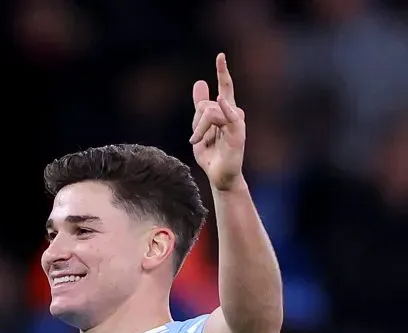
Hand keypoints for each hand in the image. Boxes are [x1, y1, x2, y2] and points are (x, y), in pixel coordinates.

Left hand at [190, 53, 245, 190]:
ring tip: (198, 143)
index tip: (220, 55)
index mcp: (225, 111)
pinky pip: (229, 117)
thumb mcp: (199, 127)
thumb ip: (199, 107)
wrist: (218, 176)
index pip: (225, 87)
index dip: (222, 71)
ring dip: (199, 129)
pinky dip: (223, 109)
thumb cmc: (212, 154)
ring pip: (209, 111)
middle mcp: (234, 114)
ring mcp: (236, 123)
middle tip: (195, 139)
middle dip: (196, 120)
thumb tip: (200, 82)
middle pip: (207, 104)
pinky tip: (221, 101)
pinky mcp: (237, 134)